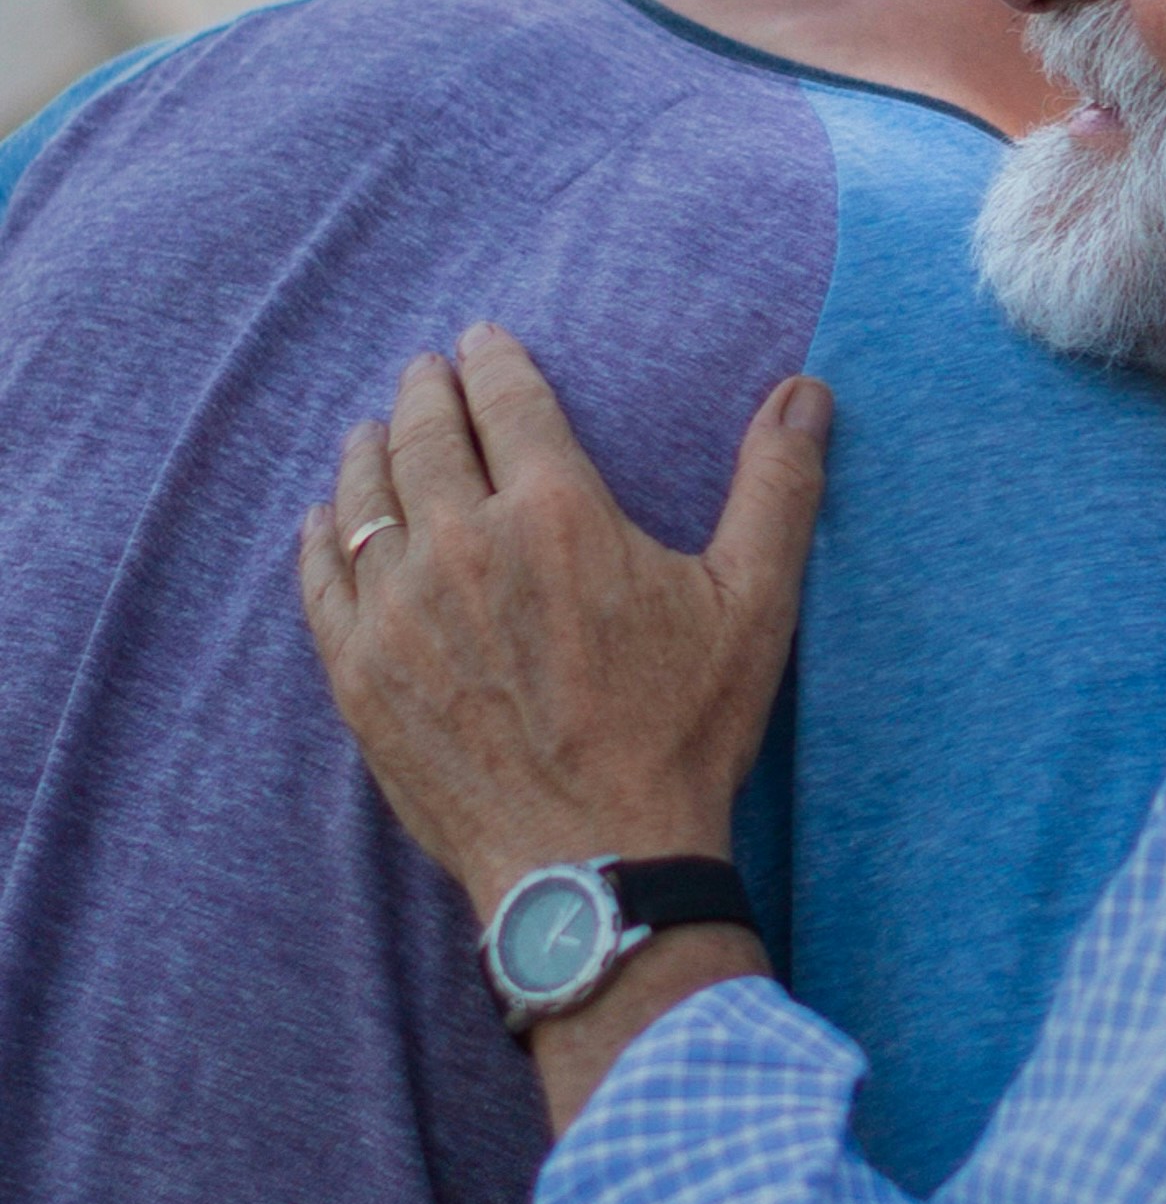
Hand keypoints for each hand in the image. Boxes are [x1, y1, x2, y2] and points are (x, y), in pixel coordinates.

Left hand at [299, 325, 828, 918]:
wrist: (593, 862)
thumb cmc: (681, 737)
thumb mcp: (752, 608)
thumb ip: (777, 490)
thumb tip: (807, 392)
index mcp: (556, 512)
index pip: (507, 399)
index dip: (493, 359)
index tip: (482, 341)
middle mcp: (463, 544)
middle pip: (424, 433)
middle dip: (425, 390)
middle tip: (425, 371)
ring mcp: (398, 610)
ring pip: (363, 495)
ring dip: (370, 449)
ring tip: (377, 430)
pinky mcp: (359, 672)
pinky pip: (321, 578)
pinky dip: (321, 534)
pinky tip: (324, 519)